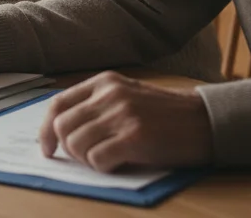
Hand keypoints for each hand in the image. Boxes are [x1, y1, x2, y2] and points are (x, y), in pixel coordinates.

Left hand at [38, 72, 213, 172]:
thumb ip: (98, 105)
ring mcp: (121, 114)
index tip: (47, 147)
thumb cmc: (166, 115)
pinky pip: (97, 159)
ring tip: (108, 158)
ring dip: (87, 159)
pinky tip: (119, 162)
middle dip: (68, 149)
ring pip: (76, 144)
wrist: (205, 120)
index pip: (58, 104)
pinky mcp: (133, 136)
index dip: (45, 129)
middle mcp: (109, 94)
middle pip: (62, 127)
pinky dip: (103, 167)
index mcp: (105, 82)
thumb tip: (62, 131)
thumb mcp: (128, 96)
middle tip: (86, 158)